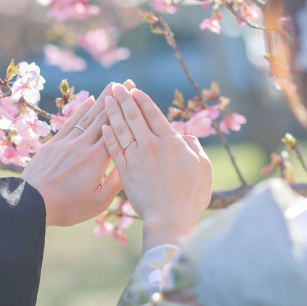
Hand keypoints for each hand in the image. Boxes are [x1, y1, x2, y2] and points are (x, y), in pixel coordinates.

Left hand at [22, 81, 133, 226]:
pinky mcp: (53, 144)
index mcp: (96, 159)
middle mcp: (82, 146)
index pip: (116, 130)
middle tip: (126, 83)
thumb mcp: (98, 202)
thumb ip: (116, 181)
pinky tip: (87, 102)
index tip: (135, 98)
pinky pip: (70, 123)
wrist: (30, 204)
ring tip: (111, 85)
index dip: (126, 112)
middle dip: (115, 99)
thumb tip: (131, 164)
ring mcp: (66, 143)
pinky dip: (80, 111)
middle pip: (102, 117)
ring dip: (100, 100)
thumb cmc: (67, 207)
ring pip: (87, 117)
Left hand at [101, 84, 211, 252]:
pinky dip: (108, 136)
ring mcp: (136, 159)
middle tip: (117, 86)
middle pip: (134, 117)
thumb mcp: (203, 168)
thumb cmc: (191, 197)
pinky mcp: (125, 173)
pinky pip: (114, 150)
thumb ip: (193, 147)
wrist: (170, 219)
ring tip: (108, 98)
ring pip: (121, 129)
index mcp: (170, 142)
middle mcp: (151, 146)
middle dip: (125, 99)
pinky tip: (103, 126)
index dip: (143, 100)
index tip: (135, 89)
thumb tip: (183, 136)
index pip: (153, 115)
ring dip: (113, 112)